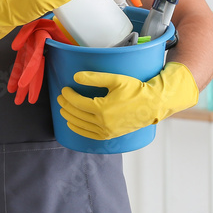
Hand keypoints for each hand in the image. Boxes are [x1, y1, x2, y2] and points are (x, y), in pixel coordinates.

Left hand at [55, 62, 197, 138]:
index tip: (65, 89)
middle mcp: (103, 123)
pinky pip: (90, 135)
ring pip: (81, 126)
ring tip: (63, 109)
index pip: (78, 103)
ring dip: (69, 117)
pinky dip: (78, 130)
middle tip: (60, 97)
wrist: (152, 104)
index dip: (69, 95)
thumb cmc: (136, 90)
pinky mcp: (110, 135)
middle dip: (66, 105)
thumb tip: (75, 77)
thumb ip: (94, 78)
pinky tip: (72, 124)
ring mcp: (107, 131)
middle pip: (77, 114)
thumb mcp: (116, 80)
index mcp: (103, 109)